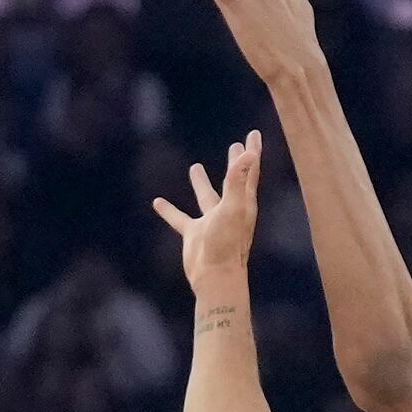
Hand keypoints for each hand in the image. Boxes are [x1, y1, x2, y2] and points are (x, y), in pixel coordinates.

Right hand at [150, 131, 260, 305]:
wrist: (215, 277)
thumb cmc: (227, 243)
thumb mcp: (233, 206)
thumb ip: (238, 179)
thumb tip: (249, 153)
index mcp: (243, 202)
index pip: (249, 171)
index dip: (252, 152)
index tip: (253, 134)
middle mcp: (229, 210)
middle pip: (233, 181)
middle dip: (235, 164)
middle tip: (235, 146)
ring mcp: (211, 223)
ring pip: (206, 197)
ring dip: (201, 183)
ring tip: (195, 167)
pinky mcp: (194, 235)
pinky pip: (179, 219)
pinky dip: (169, 211)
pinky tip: (157, 203)